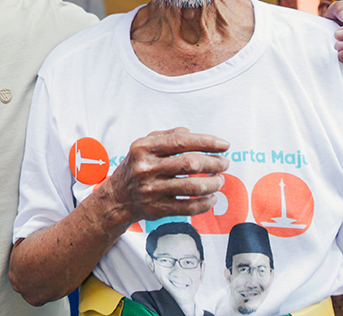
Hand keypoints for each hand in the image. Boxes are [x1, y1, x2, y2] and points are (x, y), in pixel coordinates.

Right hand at [96, 128, 229, 226]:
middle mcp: (146, 168)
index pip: (181, 141)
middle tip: (224, 163)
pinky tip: (211, 198)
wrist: (118, 197)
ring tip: (219, 180)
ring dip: (213, 183)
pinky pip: (189, 207)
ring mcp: (151, 190)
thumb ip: (168, 136)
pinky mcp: (158, 208)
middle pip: (190, 163)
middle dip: (214, 163)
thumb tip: (194, 134)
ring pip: (193, 186)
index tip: (224, 145)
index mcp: (144, 148)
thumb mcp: (144, 145)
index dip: (206, 142)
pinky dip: (205, 203)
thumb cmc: (136, 167)